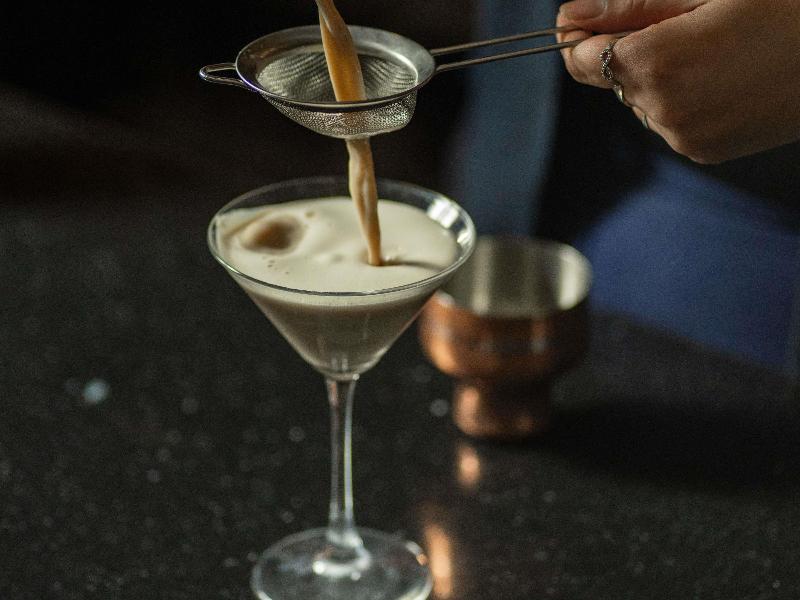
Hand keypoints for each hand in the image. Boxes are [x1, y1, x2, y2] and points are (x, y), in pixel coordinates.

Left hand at [556, 0, 799, 162]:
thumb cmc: (785, 8)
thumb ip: (630, 6)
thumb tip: (570, 15)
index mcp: (656, 64)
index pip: (579, 59)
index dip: (582, 35)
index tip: (589, 18)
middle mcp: (662, 111)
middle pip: (612, 78)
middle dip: (633, 49)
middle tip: (688, 24)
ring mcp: (685, 138)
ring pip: (642, 100)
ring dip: (660, 75)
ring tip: (718, 50)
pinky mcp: (706, 151)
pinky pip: (670, 120)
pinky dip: (682, 97)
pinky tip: (725, 75)